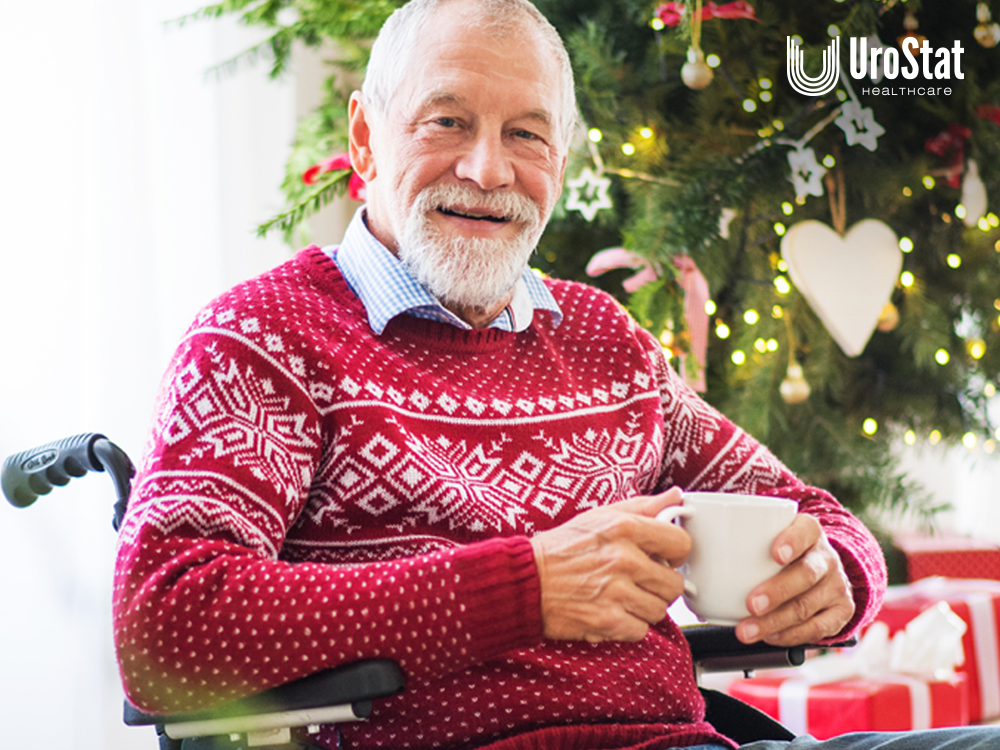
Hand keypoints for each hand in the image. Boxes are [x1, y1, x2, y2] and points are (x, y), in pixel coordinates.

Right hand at [529, 488, 690, 642]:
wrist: (525, 580)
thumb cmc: (561, 548)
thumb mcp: (600, 516)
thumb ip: (642, 507)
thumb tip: (676, 497)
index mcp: (624, 528)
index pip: (681, 544)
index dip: (674, 553)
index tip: (663, 557)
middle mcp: (623, 559)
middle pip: (674, 583)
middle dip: (659, 584)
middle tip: (639, 581)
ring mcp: (616, 592)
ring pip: (659, 609)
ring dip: (643, 606)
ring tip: (621, 596)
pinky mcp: (607, 621)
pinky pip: (640, 630)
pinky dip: (627, 625)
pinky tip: (610, 610)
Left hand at [736, 514, 853, 646]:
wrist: (819, 569)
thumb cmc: (779, 551)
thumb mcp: (767, 535)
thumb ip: (736, 534)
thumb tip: (690, 530)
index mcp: (809, 530)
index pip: (806, 530)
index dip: (792, 541)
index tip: (774, 554)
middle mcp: (826, 557)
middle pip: (807, 573)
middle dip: (777, 591)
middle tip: (751, 603)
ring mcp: (836, 586)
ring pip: (808, 606)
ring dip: (775, 622)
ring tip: (747, 630)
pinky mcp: (841, 611)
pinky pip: (818, 629)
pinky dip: (790, 635)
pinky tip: (770, 637)